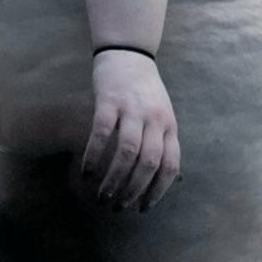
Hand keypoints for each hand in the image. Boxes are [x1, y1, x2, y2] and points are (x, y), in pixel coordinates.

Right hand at [83, 50, 181, 212]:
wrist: (129, 54)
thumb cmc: (145, 92)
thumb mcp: (164, 116)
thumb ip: (166, 144)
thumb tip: (176, 179)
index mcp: (170, 126)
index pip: (170, 165)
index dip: (158, 190)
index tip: (143, 208)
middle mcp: (155, 119)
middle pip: (149, 163)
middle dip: (134, 190)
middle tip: (118, 207)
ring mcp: (132, 109)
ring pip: (127, 152)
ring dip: (114, 179)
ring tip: (102, 196)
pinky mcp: (109, 101)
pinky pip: (101, 133)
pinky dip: (94, 156)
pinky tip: (86, 172)